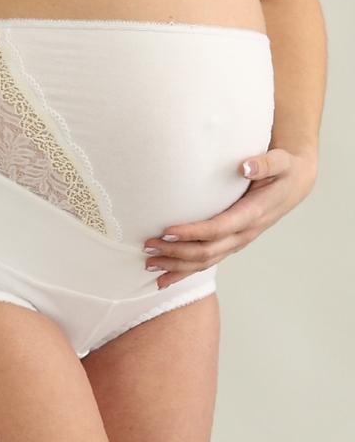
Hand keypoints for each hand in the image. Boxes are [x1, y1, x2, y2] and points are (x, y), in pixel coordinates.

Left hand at [143, 147, 317, 288]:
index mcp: (253, 214)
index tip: (168, 231)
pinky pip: (207, 262)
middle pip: (207, 251)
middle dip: (177, 252)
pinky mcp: (231, 243)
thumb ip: (265, 164)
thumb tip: (245, 166)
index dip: (193, 232)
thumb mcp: (281, 162)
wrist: (294, 185)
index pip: (219, 228)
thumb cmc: (284, 171)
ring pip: (206, 262)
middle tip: (148, 246)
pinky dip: (185, 271)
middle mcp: (244, 233)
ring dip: (177, 266)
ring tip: (149, 265)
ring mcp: (238, 241)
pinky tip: (165, 278)